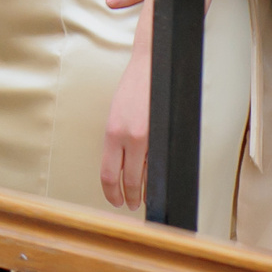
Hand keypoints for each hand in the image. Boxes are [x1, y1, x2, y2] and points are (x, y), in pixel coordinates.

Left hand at [101, 50, 154, 210]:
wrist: (151, 66)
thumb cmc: (133, 89)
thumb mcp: (116, 116)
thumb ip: (117, 142)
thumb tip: (119, 167)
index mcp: (112, 133)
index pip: (108, 174)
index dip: (110, 193)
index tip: (113, 200)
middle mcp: (129, 138)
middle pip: (127, 181)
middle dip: (128, 198)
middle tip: (128, 205)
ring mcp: (149, 137)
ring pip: (145, 175)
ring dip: (142, 191)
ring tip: (140, 199)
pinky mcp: (164, 134)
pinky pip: (158, 163)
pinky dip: (154, 177)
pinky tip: (154, 182)